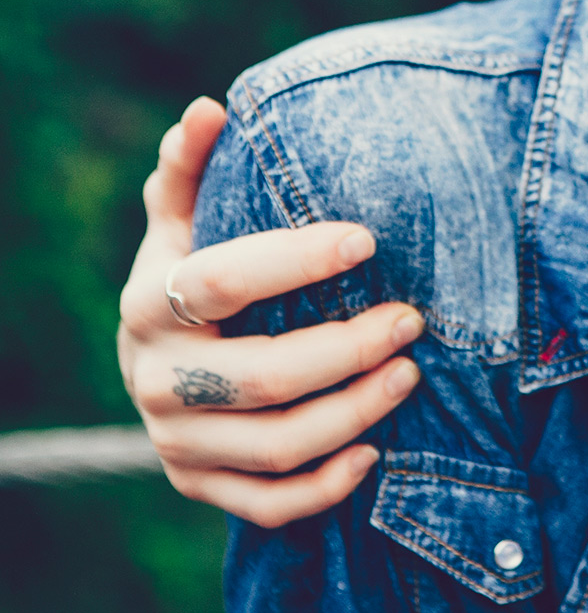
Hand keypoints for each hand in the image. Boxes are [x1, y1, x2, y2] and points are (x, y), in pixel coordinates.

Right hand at [118, 97, 423, 526]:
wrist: (159, 364)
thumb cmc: (193, 276)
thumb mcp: (185, 223)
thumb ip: (194, 169)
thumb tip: (210, 109)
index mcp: (149, 303)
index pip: (222, 281)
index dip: (295, 260)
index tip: (368, 239)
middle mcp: (153, 378)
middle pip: (263, 375)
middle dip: (348, 348)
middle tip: (412, 320)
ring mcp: (176, 440)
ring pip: (275, 445)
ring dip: (353, 413)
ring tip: (411, 374)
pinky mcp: (199, 487)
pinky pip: (267, 503)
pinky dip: (326, 486)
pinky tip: (376, 453)